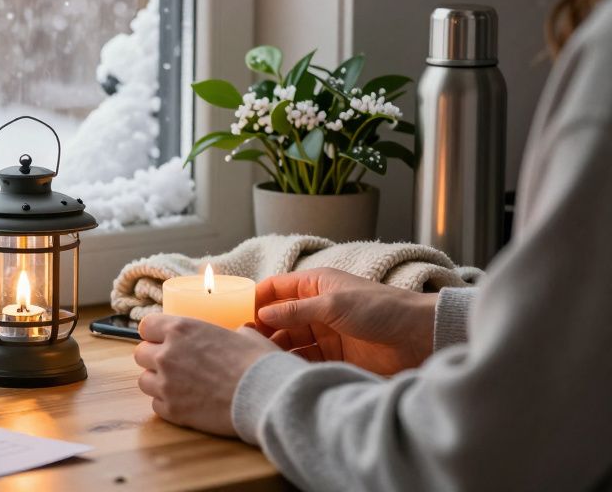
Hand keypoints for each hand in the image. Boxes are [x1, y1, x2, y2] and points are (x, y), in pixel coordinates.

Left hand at [134, 314, 277, 435]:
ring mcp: (166, 384)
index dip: (155, 333)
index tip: (164, 340)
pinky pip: (156, 405)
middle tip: (174, 365)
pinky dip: (168, 405)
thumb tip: (238, 334)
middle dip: (154, 358)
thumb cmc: (259, 363)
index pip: (146, 325)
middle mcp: (167, 354)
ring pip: (144, 381)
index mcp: (181, 329)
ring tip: (179, 386)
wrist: (266, 397)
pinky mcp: (172, 410)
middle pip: (140, 354)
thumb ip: (229, 332)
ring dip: (158, 382)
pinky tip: (187, 403)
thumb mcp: (245, 335)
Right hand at [254, 267, 437, 374]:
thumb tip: (262, 314)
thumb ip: (296, 310)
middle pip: (278, 317)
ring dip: (276, 347)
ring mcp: (324, 332)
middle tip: (245, 343)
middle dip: (262, 328)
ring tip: (259, 359)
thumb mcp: (334, 304)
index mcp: (315, 284)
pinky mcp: (334, 355)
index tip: (236, 314)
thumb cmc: (381, 308)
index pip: (275, 289)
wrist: (419, 336)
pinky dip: (292, 362)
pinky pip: (304, 358)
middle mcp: (316, 307)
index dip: (255, 299)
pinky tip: (280, 369)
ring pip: (289, 339)